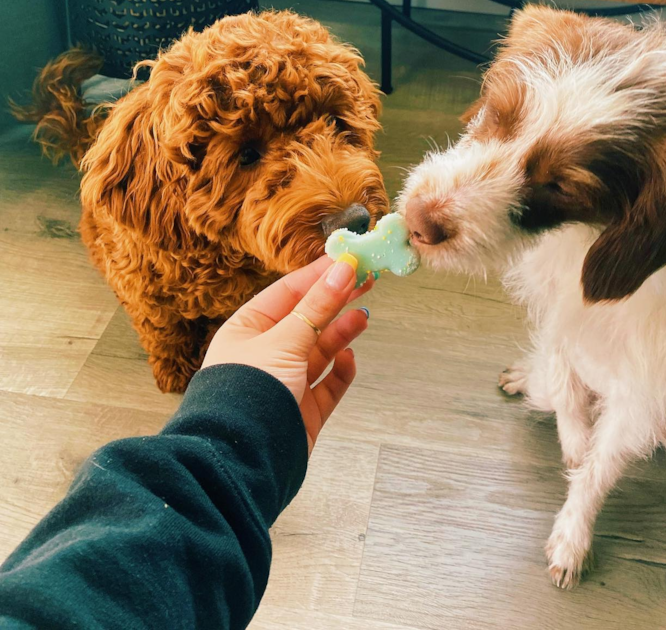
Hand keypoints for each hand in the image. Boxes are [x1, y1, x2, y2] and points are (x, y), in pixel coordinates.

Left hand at [202, 255, 370, 451]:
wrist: (242, 462)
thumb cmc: (249, 393)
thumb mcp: (285, 340)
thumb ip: (318, 306)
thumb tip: (342, 269)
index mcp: (247, 330)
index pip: (287, 293)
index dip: (319, 275)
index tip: (348, 259)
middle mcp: (264, 355)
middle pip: (306, 319)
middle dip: (336, 300)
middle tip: (367, 280)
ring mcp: (285, 384)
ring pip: (320, 350)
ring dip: (341, 332)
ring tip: (363, 316)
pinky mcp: (302, 412)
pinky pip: (327, 385)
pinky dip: (340, 370)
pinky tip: (349, 358)